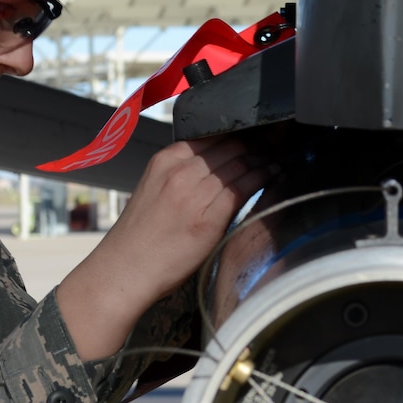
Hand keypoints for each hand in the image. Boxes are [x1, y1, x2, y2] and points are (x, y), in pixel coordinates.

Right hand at [58, 137, 268, 360]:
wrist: (125, 270)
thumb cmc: (140, 236)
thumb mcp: (154, 189)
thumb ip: (182, 173)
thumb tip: (216, 166)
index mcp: (165, 160)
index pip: (211, 134)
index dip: (238, 132)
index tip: (255, 134)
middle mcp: (181, 172)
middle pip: (230, 145)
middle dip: (256, 142)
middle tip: (275, 142)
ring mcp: (195, 194)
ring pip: (240, 163)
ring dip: (264, 157)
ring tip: (277, 157)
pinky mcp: (209, 218)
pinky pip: (244, 187)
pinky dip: (264, 176)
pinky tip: (274, 173)